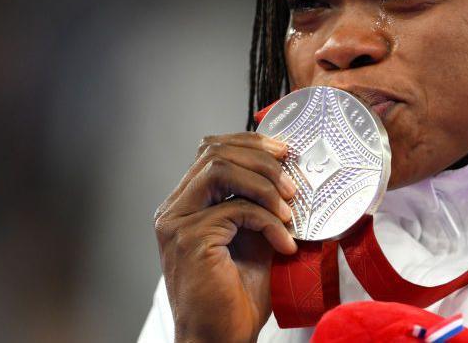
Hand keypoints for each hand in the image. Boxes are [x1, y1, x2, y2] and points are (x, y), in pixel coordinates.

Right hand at [154, 132, 297, 342]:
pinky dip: (269, 221)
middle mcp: (174, 209)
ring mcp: (177, 223)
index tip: (285, 151)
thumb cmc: (237, 295)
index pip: (211, 150)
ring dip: (265, 184)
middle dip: (262, 159)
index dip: (250, 143)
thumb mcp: (254, 236)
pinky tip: (285, 244)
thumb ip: (260, 203)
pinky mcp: (190, 239)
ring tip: (290, 209)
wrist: (221, 338)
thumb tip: (290, 172)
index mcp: (186, 204)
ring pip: (221, 169)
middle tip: (293, 183)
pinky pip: (237, 209)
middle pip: (215, 152)